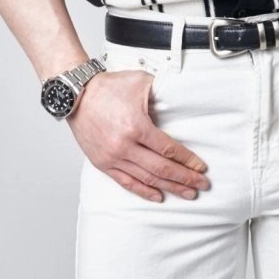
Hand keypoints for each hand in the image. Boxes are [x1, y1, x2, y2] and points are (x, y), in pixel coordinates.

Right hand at [67, 69, 210, 202]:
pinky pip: (126, 182)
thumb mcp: (140, 81)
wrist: (76, 95)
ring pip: (146, 179)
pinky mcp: (103, 163)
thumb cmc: (107, 87)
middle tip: (202, 185)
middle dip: (185, 178)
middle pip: (161, 169)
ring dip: (169, 187)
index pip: (168, 149)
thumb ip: (162, 91)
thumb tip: (182, 95)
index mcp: (136, 126)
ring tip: (187, 193)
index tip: (200, 167)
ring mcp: (112, 157)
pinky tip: (159, 196)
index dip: (187, 160)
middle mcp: (124, 146)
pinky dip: (144, 191)